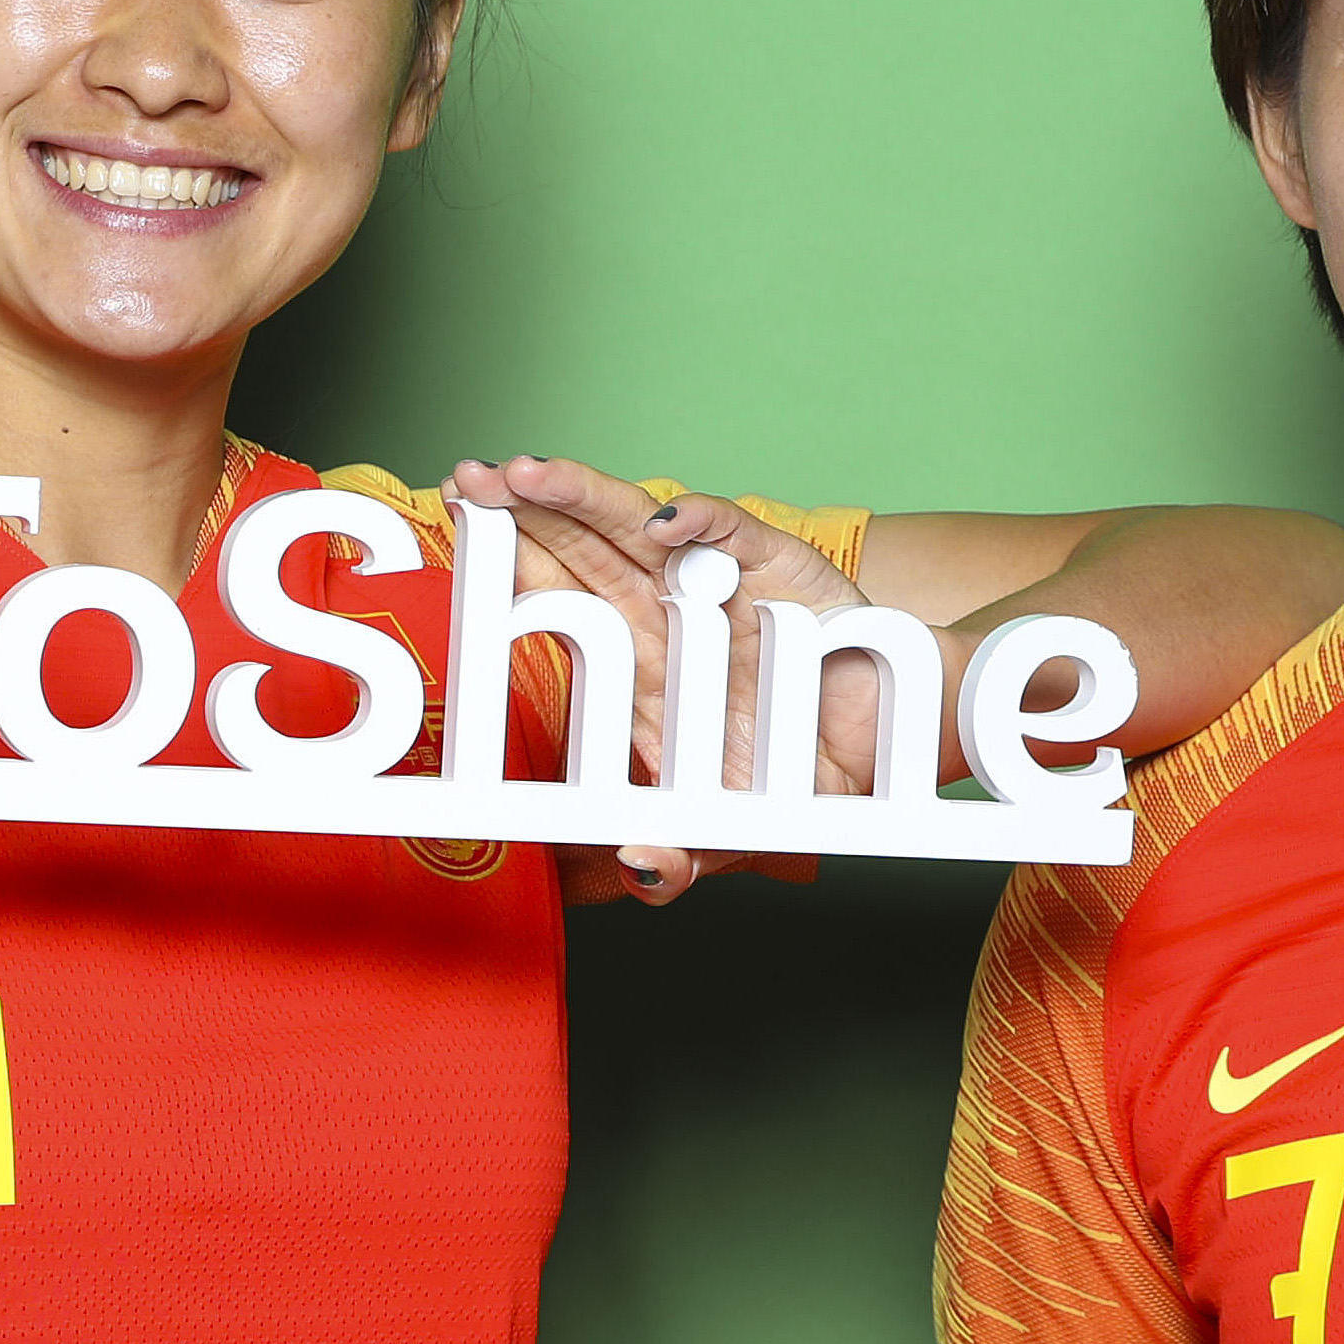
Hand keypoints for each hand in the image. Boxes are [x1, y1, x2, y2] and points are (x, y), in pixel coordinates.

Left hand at [440, 454, 879, 901]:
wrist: (887, 739)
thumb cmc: (799, 766)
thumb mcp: (731, 831)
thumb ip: (681, 861)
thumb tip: (639, 868)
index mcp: (639, 657)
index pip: (559, 596)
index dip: (508, 564)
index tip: (456, 534)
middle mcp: (665, 609)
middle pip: (580, 547)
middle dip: (521, 511)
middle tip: (466, 483)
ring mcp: (717, 582)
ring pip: (636, 528)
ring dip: (583, 498)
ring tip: (527, 476)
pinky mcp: (777, 565)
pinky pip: (730, 533)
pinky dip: (699, 523)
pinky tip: (662, 522)